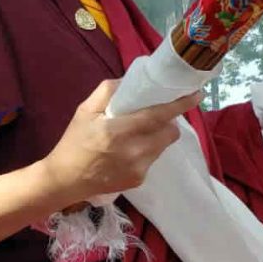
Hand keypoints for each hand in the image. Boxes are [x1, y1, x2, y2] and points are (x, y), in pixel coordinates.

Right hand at [42, 80, 200, 202]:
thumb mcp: (84, 111)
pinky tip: (129, 152)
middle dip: (168, 122)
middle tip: (154, 116)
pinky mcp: (139, 180)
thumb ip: (107, 92)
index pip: (157, 116)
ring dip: (157, 136)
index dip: (179, 105)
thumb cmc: (74, 143)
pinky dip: (147, 151)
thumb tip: (129, 80)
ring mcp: (138, 168)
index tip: (196, 95)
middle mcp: (133, 151)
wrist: (65, 181)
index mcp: (118, 131)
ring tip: (138, 134)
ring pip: (163, 146)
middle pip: (170, 133)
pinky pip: (153, 159)